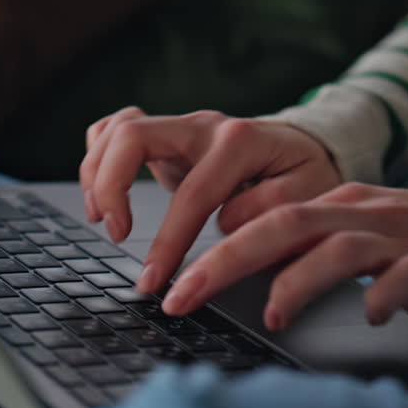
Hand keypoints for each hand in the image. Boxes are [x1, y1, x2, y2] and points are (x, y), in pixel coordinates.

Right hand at [79, 107, 342, 292]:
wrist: (304, 148)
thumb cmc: (306, 177)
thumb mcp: (310, 198)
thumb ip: (274, 210)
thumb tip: (227, 223)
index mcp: (241, 142)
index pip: (192, 193)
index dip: (168, 241)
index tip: (153, 281)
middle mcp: (204, 126)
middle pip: (134, 135)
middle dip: (111, 185)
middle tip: (114, 232)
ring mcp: (181, 127)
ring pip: (118, 128)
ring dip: (97, 172)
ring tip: (101, 218)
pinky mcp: (165, 136)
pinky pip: (116, 128)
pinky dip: (99, 156)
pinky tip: (102, 192)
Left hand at [159, 183, 407, 329]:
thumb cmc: (402, 249)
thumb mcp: (340, 240)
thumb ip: (291, 250)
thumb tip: (223, 269)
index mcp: (328, 205)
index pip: (258, 216)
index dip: (210, 247)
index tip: (170, 283)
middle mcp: (355, 215)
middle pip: (283, 225)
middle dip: (226, 260)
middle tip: (183, 297)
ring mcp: (396, 240)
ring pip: (340, 249)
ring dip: (301, 280)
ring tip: (275, 313)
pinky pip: (407, 277)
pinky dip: (384, 295)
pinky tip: (369, 316)